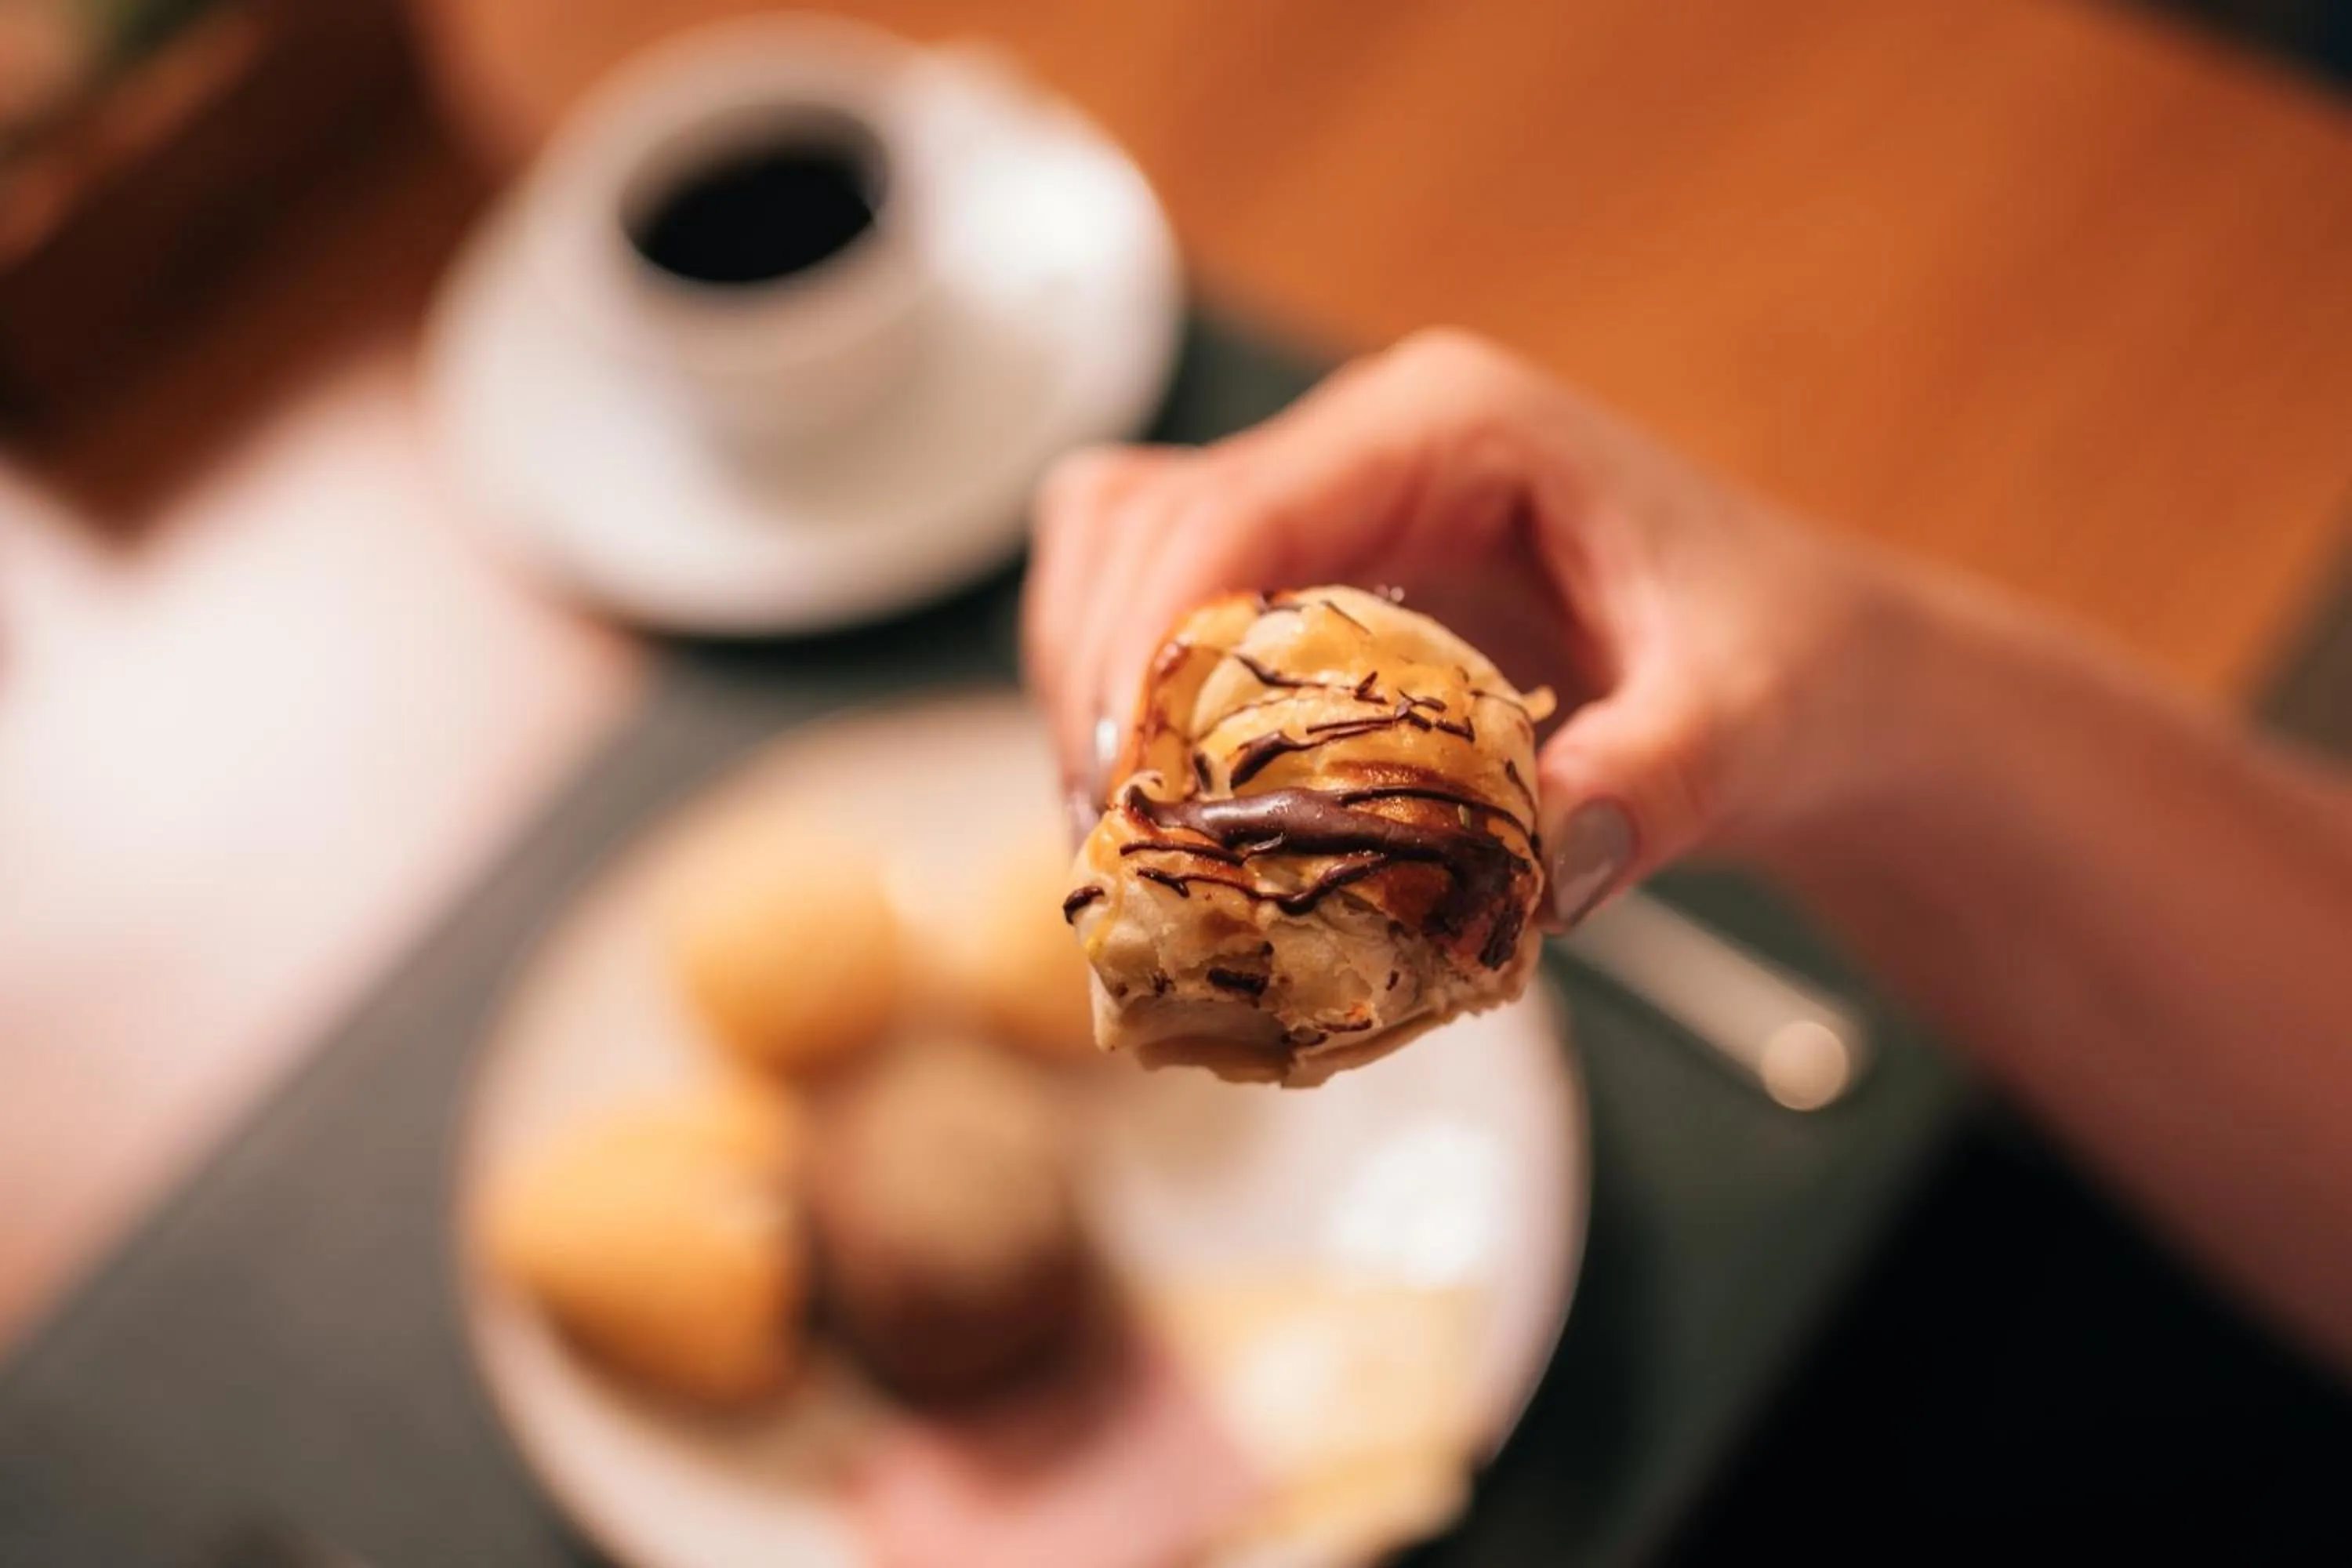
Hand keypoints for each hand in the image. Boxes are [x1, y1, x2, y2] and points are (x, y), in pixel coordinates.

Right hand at [1023, 329, 1912, 924]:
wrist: (1801, 676)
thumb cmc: (1783, 662)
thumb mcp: (1751, 718)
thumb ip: (1661, 778)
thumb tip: (1548, 863)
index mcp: (1450, 428)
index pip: (1232, 507)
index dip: (1144, 639)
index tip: (1124, 784)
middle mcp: (1362, 445)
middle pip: (1136, 521)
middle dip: (1099, 678)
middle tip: (1113, 843)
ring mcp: (1325, 506)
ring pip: (1117, 555)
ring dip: (1094, 692)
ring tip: (1124, 840)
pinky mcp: (1309, 580)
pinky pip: (1162, 618)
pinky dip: (1136, 711)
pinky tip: (1171, 817)